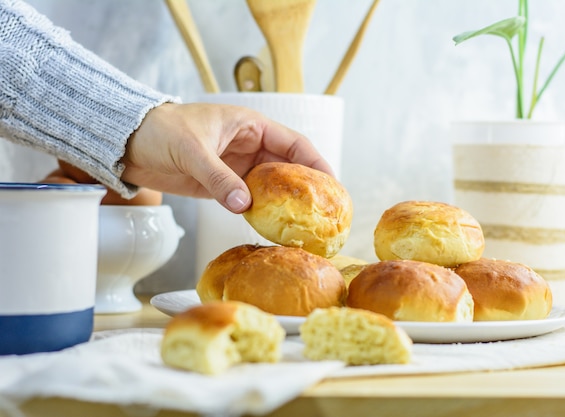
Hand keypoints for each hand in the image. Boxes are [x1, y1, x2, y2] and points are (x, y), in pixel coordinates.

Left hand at [121, 103, 333, 212]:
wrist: (128, 143)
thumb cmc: (160, 131)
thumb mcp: (192, 151)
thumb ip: (219, 177)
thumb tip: (245, 204)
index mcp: (250, 126)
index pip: (295, 144)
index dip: (317, 163)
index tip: (333, 186)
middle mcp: (249, 146)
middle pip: (289, 168)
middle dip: (307, 188)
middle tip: (325, 213)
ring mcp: (237, 166)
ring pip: (272, 186)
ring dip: (285, 203)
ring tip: (305, 224)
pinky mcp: (223, 184)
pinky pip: (250, 198)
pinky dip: (262, 211)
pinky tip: (272, 226)